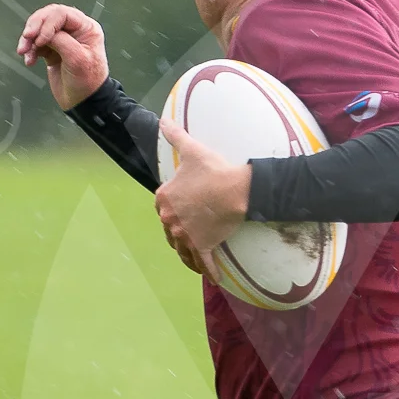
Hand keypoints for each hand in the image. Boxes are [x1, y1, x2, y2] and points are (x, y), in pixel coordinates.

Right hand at [16, 5, 110, 109]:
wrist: (83, 102)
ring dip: (29, 40)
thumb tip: (43, 32)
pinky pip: (36, 43)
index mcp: (87, 28)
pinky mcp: (52, 50)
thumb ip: (61, 41)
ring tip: (24, 51)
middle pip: (48, 17)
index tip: (40, 39)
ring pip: (39, 30)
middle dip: (35, 27)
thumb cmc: (88, 83)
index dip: (48, 23)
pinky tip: (29, 60)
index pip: (62, 14)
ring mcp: (62, 40)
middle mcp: (75, 31)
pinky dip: (30, 50)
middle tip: (26, 37)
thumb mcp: (77, 59)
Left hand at [154, 115, 250, 270]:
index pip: (162, 207)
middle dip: (178, 234)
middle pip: (170, 231)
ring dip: (188, 255)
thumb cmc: (214, 169)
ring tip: (195, 259)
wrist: (236, 189)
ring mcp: (184, 235)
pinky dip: (207, 271)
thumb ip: (175, 135)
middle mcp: (169, 219)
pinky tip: (213, 278)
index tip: (181, 211)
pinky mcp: (202, 245)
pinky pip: (202, 262)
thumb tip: (163, 120)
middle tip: (189, 235)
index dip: (171, 209)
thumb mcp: (192, 150)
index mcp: (164, 198)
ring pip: (183, 249)